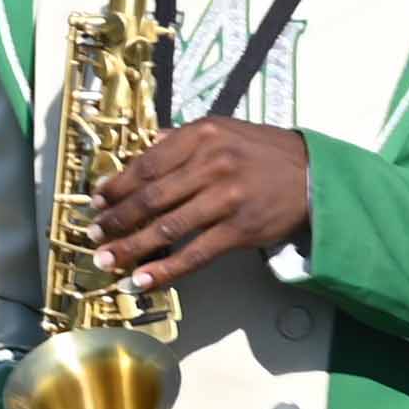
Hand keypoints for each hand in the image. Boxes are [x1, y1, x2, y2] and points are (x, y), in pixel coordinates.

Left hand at [94, 119, 312, 295]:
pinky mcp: (240, 229)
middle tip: (93, 233)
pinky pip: (195, 254)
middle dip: (116, 219)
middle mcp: (212, 164)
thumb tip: (145, 146)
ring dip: (131, 247)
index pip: (147, 165)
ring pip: (167, 228)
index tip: (96, 201)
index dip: (116, 187)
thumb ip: (182, 139)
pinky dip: (165, 270)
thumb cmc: (263, 153)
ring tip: (106, 259)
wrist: (315, 176)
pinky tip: (142, 279)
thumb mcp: (224, 130)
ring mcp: (226, 198)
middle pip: (151, 198)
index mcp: (202, 136)